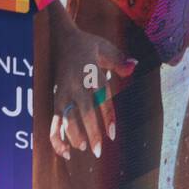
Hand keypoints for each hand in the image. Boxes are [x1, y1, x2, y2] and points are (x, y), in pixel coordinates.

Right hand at [49, 13, 135, 159]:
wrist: (59, 36)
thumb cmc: (87, 45)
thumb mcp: (105, 47)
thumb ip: (119, 60)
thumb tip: (134, 65)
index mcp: (91, 73)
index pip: (101, 98)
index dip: (107, 117)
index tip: (111, 135)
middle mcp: (76, 84)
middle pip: (84, 112)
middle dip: (91, 132)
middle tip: (98, 151)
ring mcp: (64, 93)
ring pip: (66, 117)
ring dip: (73, 135)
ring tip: (83, 148)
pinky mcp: (55, 99)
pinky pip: (54, 121)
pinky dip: (56, 137)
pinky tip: (64, 152)